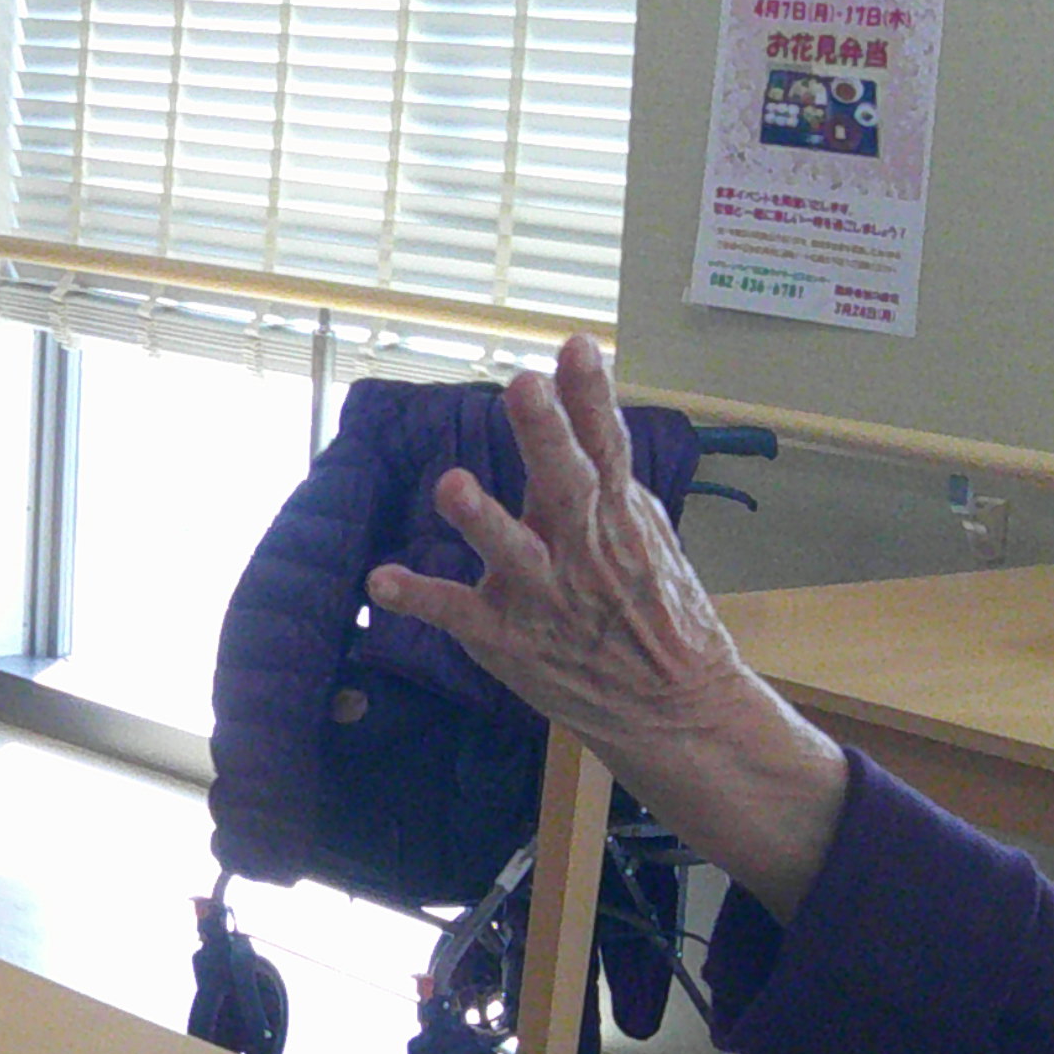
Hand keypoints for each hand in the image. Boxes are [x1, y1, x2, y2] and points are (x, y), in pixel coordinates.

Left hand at [365, 336, 849, 907]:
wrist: (674, 707)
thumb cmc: (657, 609)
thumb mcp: (646, 531)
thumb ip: (611, 474)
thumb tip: (586, 406)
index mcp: (619, 516)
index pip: (609, 446)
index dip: (594, 395)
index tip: (578, 346)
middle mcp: (583, 549)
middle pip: (566, 482)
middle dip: (545, 435)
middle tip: (523, 386)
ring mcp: (544, 595)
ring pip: (512, 551)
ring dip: (483, 519)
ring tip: (453, 486)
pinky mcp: (508, 637)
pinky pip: (456, 612)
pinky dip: (417, 597)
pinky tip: (379, 581)